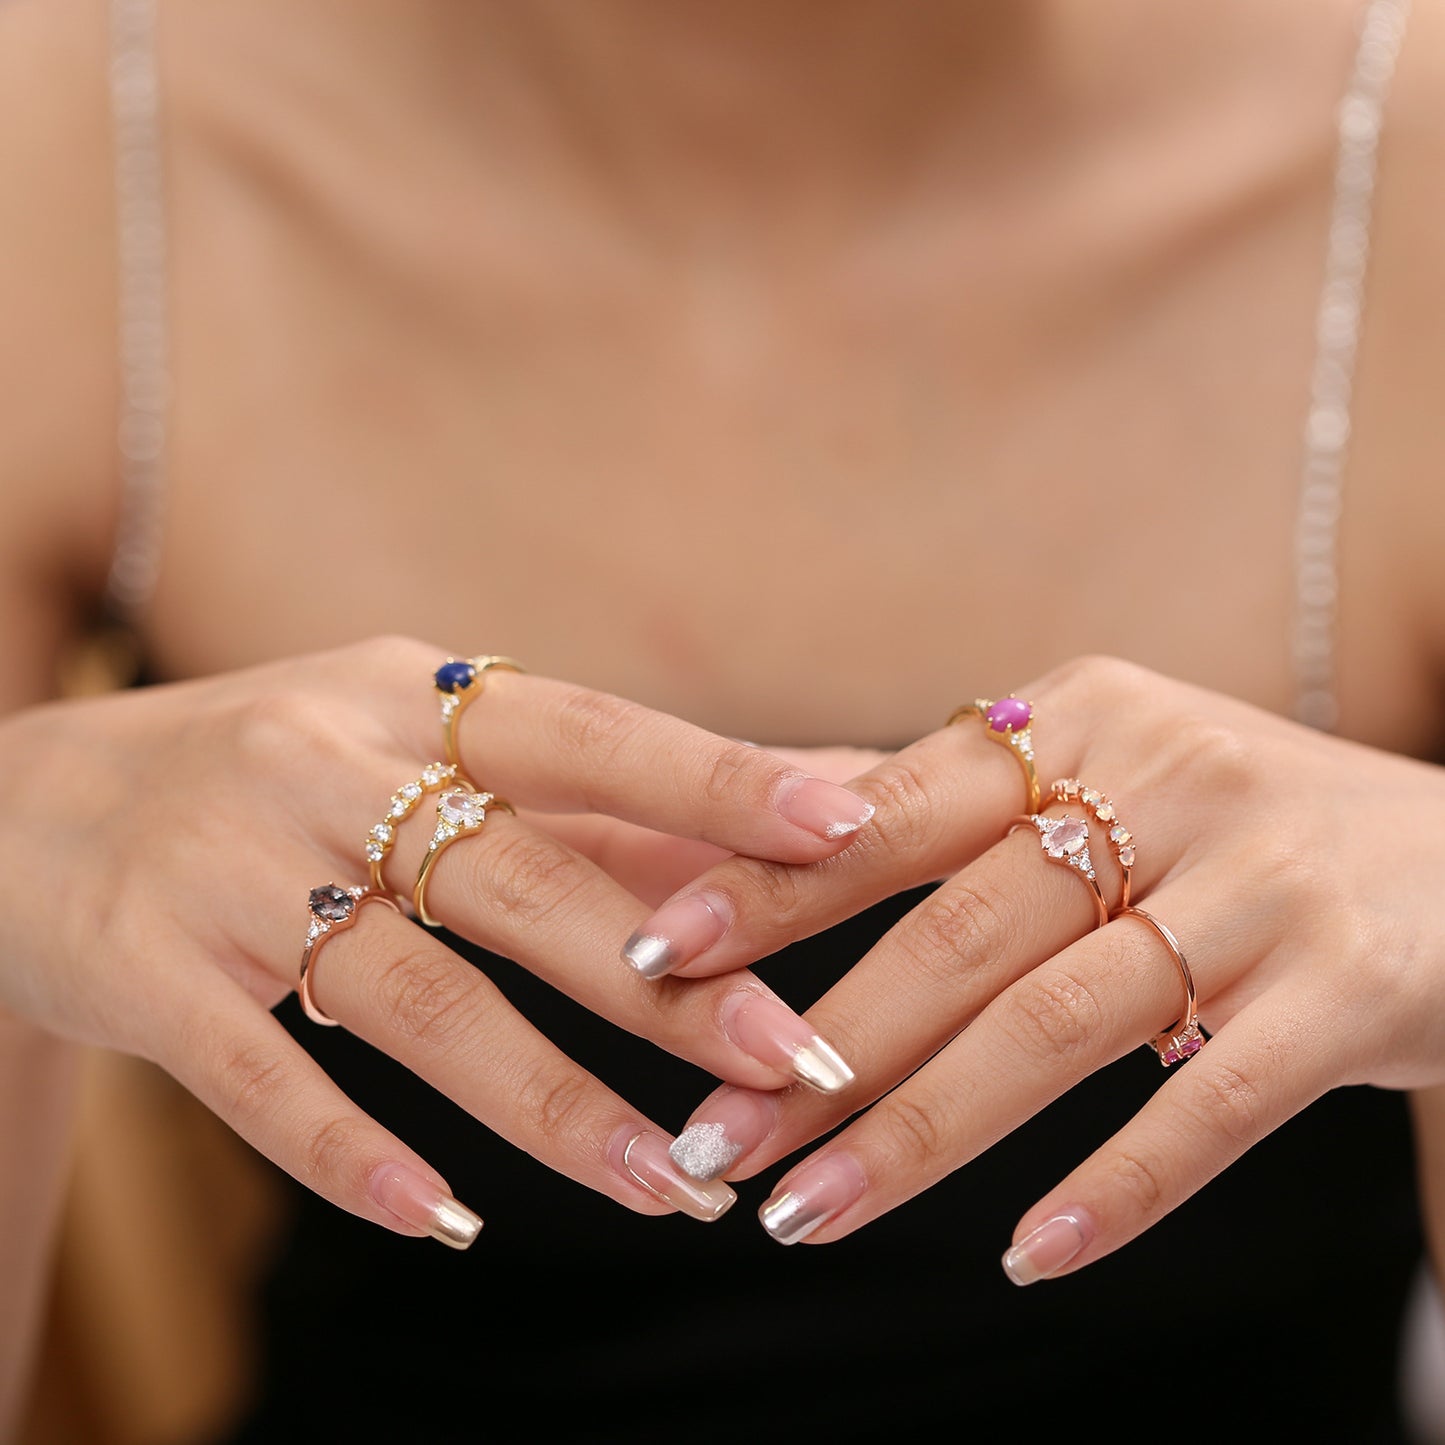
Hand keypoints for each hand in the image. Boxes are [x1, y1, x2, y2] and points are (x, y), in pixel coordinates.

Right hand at [0, 636, 877, 1243]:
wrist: (28, 800)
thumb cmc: (282, 772)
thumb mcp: (419, 742)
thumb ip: (585, 793)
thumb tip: (763, 820)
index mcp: (413, 697)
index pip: (594, 736)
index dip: (721, 779)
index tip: (854, 820)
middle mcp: (326, 768)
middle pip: (523, 877)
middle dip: (669, 978)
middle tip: (800, 1060)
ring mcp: (230, 873)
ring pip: (414, 999)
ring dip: (548, 1102)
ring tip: (668, 1187)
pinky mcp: (145, 974)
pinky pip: (260, 1077)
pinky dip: (353, 1154)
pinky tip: (442, 1221)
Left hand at [625, 655, 1444, 1277]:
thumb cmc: (1238, 826)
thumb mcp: (1103, 774)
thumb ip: (947, 803)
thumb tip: (767, 819)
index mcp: (1079, 718)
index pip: (890, 810)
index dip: (767, 889)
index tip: (650, 962)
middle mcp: (1167, 777)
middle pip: (957, 933)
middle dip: (820, 1050)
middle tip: (707, 1143)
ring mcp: (1263, 880)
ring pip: (1057, 1025)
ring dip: (922, 1135)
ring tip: (806, 1218)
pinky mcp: (1351, 986)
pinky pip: (1211, 1103)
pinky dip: (1114, 1189)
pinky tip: (1024, 1256)